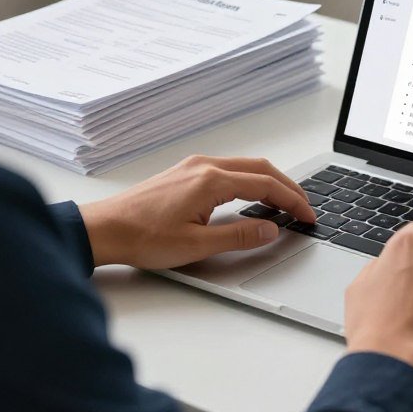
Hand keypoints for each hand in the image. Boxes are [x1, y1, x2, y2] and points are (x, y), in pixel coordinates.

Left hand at [78, 155, 314, 268]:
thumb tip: (271, 230)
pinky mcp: (184, 172)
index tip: (308, 215)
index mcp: (212, 180)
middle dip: (287, 187)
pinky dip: (249, 180)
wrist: (104, 229)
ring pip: (244, 166)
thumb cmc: (143, 238)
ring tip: (283, 203)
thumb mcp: (198, 245)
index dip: (292, 201)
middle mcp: (205, 166)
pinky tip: (251, 196)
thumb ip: (239, 236)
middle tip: (304, 207)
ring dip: (268, 181)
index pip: (266, 185)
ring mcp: (193, 166)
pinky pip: (228, 169)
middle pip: (260, 168)